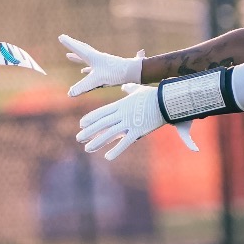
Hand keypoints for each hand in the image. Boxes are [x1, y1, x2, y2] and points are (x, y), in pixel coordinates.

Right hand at [58, 34, 143, 97]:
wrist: (133, 71)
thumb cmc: (116, 73)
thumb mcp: (97, 81)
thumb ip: (83, 87)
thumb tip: (69, 94)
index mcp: (93, 57)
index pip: (78, 48)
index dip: (68, 43)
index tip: (60, 36)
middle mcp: (96, 57)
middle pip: (82, 49)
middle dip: (72, 46)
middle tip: (64, 39)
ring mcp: (102, 62)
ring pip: (86, 57)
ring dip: (77, 57)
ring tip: (69, 56)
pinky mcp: (106, 68)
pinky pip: (92, 66)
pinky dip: (85, 67)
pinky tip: (84, 71)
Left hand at [76, 84, 196, 159]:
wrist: (165, 99)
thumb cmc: (153, 94)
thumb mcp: (138, 90)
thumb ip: (129, 89)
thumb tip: (125, 87)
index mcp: (121, 104)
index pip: (102, 112)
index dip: (91, 118)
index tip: (81, 124)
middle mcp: (122, 114)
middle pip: (102, 124)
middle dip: (89, 132)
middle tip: (78, 138)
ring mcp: (130, 122)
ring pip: (109, 133)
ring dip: (97, 142)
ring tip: (87, 149)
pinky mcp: (138, 130)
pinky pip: (125, 142)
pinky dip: (116, 150)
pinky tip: (107, 157)